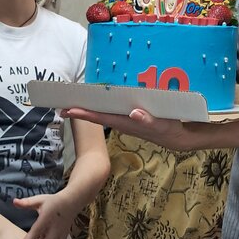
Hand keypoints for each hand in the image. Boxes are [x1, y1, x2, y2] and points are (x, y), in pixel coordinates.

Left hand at [62, 107, 187, 148]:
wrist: (176, 137)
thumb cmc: (168, 129)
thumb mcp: (161, 124)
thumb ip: (148, 120)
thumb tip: (134, 113)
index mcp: (125, 121)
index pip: (100, 116)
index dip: (83, 113)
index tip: (68, 110)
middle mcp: (122, 121)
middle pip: (97, 114)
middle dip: (80, 109)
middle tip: (61, 105)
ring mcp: (125, 120)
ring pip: (103, 112)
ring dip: (89, 107)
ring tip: (74, 100)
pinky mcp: (130, 118)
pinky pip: (112, 111)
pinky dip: (102, 105)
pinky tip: (97, 101)